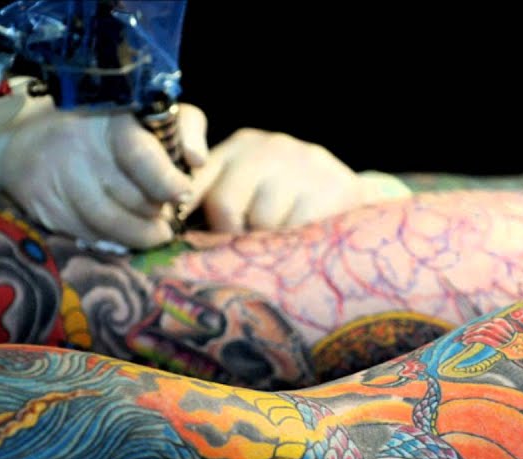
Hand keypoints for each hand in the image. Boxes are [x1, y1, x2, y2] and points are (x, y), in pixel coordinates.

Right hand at [0, 85, 207, 248]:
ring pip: (110, 223)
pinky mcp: (43, 204)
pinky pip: (86, 234)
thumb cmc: (103, 130)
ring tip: (153, 234)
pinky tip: (119, 236)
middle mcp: (78, 144)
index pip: (141, 156)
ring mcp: (56, 176)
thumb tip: (197, 161)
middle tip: (164, 215)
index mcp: (110, 117)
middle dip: (156, 213)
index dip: (166, 182)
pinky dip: (109, 241)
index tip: (182, 195)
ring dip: (138, 236)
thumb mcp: (147, 114)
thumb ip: (185, 128)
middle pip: (132, 199)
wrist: (24, 143)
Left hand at [185, 128, 390, 238]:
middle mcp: (265, 147)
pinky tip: (305, 239)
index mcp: (236, 148)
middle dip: (231, 237)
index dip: (184, 214)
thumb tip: (167, 236)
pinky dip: (296, 247)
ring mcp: (300, 163)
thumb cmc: (288, 209)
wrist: (356, 202)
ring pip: (262, 223)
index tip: (187, 242)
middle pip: (223, 204)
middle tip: (248, 248)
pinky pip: (296, 232)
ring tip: (284, 240)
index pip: (194, 180)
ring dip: (268, 244)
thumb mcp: (248, 197)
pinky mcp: (330, 186)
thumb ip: (212, 206)